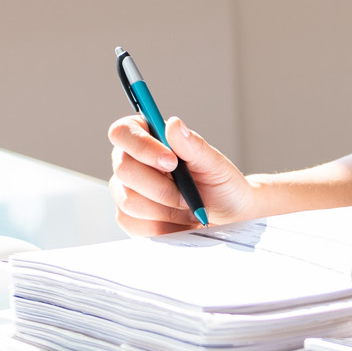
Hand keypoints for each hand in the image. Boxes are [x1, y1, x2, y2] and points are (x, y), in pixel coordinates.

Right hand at [108, 115, 259, 235]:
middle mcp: (132, 161)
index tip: (171, 161)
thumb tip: (174, 124)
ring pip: (129, 200)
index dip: (141, 146)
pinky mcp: (128, 218)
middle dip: (160, 186)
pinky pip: (134, 224)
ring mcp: (126, 191)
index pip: (123, 131)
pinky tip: (178, 221)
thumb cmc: (222, 188)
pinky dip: (162, 226)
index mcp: (149, 137)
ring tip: (186, 206)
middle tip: (186, 194)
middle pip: (124, 169)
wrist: (228, 220)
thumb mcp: (215, 165)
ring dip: (165, 209)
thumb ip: (193, 145)